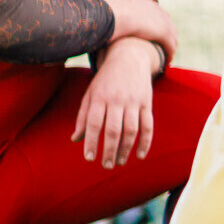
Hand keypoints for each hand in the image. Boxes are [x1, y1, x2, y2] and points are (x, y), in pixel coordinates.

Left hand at [72, 40, 160, 167]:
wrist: (129, 58)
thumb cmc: (105, 80)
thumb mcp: (90, 94)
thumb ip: (83, 117)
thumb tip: (75, 139)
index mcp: (99, 98)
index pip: (94, 124)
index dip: (91, 142)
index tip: (89, 158)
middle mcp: (117, 100)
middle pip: (113, 129)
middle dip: (109, 150)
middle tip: (106, 165)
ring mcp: (133, 101)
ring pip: (131, 129)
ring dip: (126, 148)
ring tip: (120, 162)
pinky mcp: (146, 103)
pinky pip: (148, 125)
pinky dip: (145, 141)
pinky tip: (140, 155)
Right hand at [100, 0, 178, 64]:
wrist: (114, 15)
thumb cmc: (107, 14)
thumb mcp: (111, 12)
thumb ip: (110, 17)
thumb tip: (98, 20)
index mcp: (146, 5)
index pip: (157, 15)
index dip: (158, 25)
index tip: (155, 34)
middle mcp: (157, 12)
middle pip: (168, 25)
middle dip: (168, 37)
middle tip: (164, 47)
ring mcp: (162, 22)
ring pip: (172, 37)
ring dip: (170, 47)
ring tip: (167, 58)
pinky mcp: (164, 33)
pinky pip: (170, 46)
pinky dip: (169, 54)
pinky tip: (166, 62)